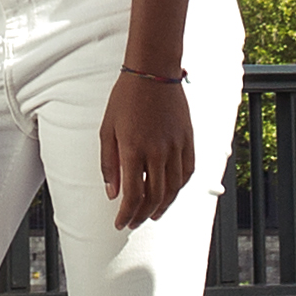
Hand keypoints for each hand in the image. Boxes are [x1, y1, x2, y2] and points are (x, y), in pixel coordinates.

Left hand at [98, 72, 199, 232]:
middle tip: (133, 223)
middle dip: (142, 215)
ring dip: (162, 206)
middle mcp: (157, 151)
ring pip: (173, 189)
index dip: (126, 214)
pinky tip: (170, 193)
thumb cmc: (126, 98)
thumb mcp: (107, 130)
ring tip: (152, 214)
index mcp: (133, 149)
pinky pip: (187, 172)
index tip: (120, 223)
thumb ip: (109, 164)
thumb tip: (112, 193)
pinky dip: (179, 188)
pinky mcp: (188, 140)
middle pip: (154, 197)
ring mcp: (175, 146)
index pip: (132, 195)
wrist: (153, 72)